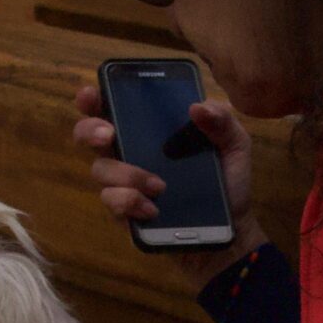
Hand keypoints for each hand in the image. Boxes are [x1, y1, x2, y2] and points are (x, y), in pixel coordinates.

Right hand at [71, 84, 267, 280]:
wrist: (229, 229)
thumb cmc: (227, 181)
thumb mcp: (234, 145)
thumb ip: (222, 120)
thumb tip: (197, 106)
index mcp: (150, 128)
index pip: (113, 105)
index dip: (94, 97)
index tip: (91, 93)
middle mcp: (129, 151)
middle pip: (88, 133)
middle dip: (90, 130)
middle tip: (108, 135)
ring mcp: (123, 183)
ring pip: (100, 170)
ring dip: (126, 174)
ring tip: (159, 186)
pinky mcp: (124, 212)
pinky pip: (111, 201)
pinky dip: (130, 202)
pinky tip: (153, 208)